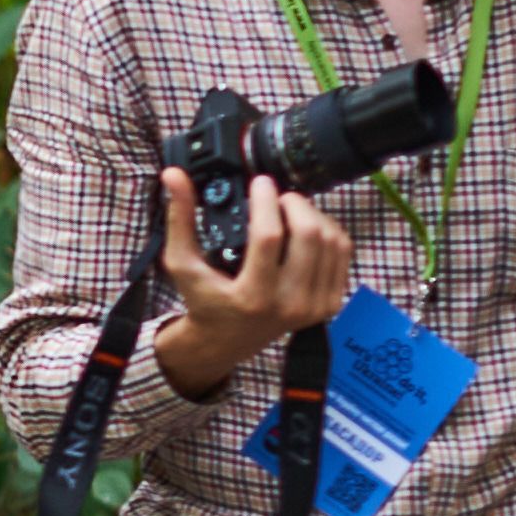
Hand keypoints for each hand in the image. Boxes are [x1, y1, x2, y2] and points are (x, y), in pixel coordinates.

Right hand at [150, 168, 354, 397]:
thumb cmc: (204, 299)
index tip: (260, 183)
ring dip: (312, 215)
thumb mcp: (182, 263)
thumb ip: (179, 218)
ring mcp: (314, 306)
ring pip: (331, 239)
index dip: (266, 201)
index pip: (269, 237)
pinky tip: (308, 229)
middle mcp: (289, 304)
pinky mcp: (330, 303)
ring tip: (290, 212)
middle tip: (277, 198)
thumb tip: (173, 175)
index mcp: (252, 297)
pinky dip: (328, 231)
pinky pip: (342, 253)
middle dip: (294, 204)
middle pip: (309, 234)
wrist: (227, 340)